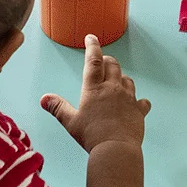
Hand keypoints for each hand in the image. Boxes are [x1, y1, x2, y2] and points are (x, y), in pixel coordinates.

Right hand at [41, 36, 150, 152]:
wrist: (116, 149)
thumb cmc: (92, 136)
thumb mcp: (71, 122)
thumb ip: (58, 108)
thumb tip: (44, 98)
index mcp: (94, 89)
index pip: (94, 61)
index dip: (92, 46)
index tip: (91, 38)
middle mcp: (113, 88)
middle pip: (112, 65)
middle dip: (107, 60)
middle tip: (102, 61)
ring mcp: (128, 98)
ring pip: (127, 79)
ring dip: (121, 77)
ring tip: (116, 81)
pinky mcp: (139, 110)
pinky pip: (142, 101)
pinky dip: (139, 101)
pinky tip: (136, 105)